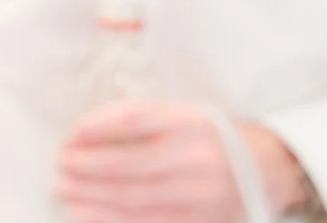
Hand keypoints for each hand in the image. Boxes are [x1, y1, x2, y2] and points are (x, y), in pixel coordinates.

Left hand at [56, 100, 308, 222]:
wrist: (267, 169)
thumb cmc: (207, 136)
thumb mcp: (180, 113)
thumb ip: (136, 117)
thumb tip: (82, 131)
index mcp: (191, 124)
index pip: (133, 122)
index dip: (95, 129)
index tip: (69, 135)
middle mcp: (198, 161)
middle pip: (129, 166)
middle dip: (86, 168)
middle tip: (59, 166)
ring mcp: (201, 198)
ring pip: (134, 201)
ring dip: (90, 197)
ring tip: (63, 190)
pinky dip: (111, 221)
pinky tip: (84, 214)